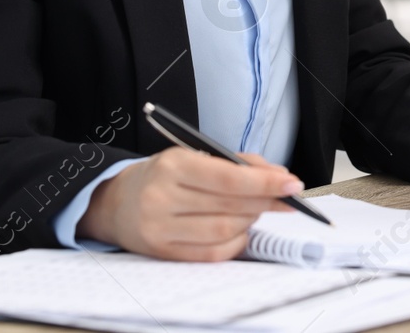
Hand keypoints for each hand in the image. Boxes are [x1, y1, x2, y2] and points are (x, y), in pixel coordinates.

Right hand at [77, 148, 302, 259]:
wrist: (117, 202)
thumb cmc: (164, 175)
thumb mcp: (193, 155)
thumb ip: (236, 163)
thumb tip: (278, 176)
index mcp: (172, 165)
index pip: (228, 178)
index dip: (265, 183)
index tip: (292, 183)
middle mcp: (162, 198)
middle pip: (229, 206)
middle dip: (265, 201)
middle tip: (285, 197)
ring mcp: (160, 229)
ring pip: (223, 231)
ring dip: (251, 221)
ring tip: (258, 209)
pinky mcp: (163, 252)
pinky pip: (211, 254)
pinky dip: (235, 243)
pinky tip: (241, 230)